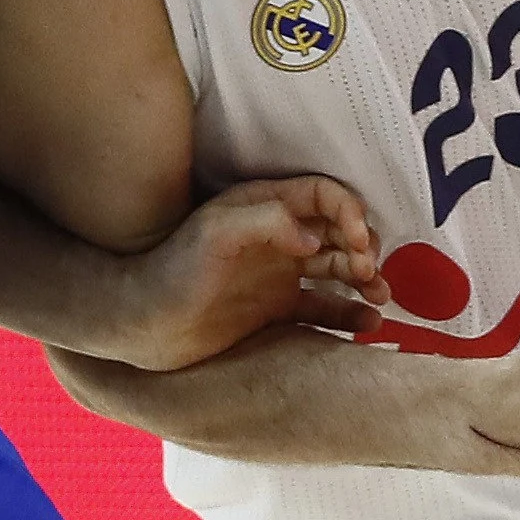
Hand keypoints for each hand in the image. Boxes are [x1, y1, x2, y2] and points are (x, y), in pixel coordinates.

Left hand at [112, 175, 384, 373]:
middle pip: (340, 232)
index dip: (350, 211)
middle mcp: (279, 239)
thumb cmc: (172, 268)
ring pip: (340, 270)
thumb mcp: (216, 231)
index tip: (358, 240)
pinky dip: (351, 314)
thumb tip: (316, 238)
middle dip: (364, 246)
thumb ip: (268, 221)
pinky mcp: (276, 311)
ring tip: (380, 295)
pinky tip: (368, 323)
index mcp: (267, 209)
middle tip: (367, 270)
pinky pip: (325, 310)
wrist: (139, 322)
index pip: (325, 196)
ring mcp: (279, 276)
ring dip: (367, 278)